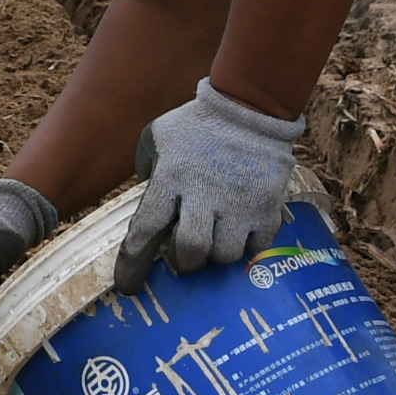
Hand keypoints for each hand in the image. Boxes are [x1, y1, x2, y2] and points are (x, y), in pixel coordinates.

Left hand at [108, 80, 304, 286]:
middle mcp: (204, 195)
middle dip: (184, 261)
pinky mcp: (267, 207)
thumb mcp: (159, 137)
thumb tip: (148, 206)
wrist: (250, 108)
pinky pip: (256, 246)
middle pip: (190, 251)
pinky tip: (241, 229)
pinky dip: (247, 244)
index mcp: (171, 178)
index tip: (128, 286)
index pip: (146, 229)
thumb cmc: (197, 125)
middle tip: (185, 255)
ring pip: (224, 254)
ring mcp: (239, 203)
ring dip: (216, 252)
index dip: (133, 262)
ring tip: (216, 236)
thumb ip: (147, 169)